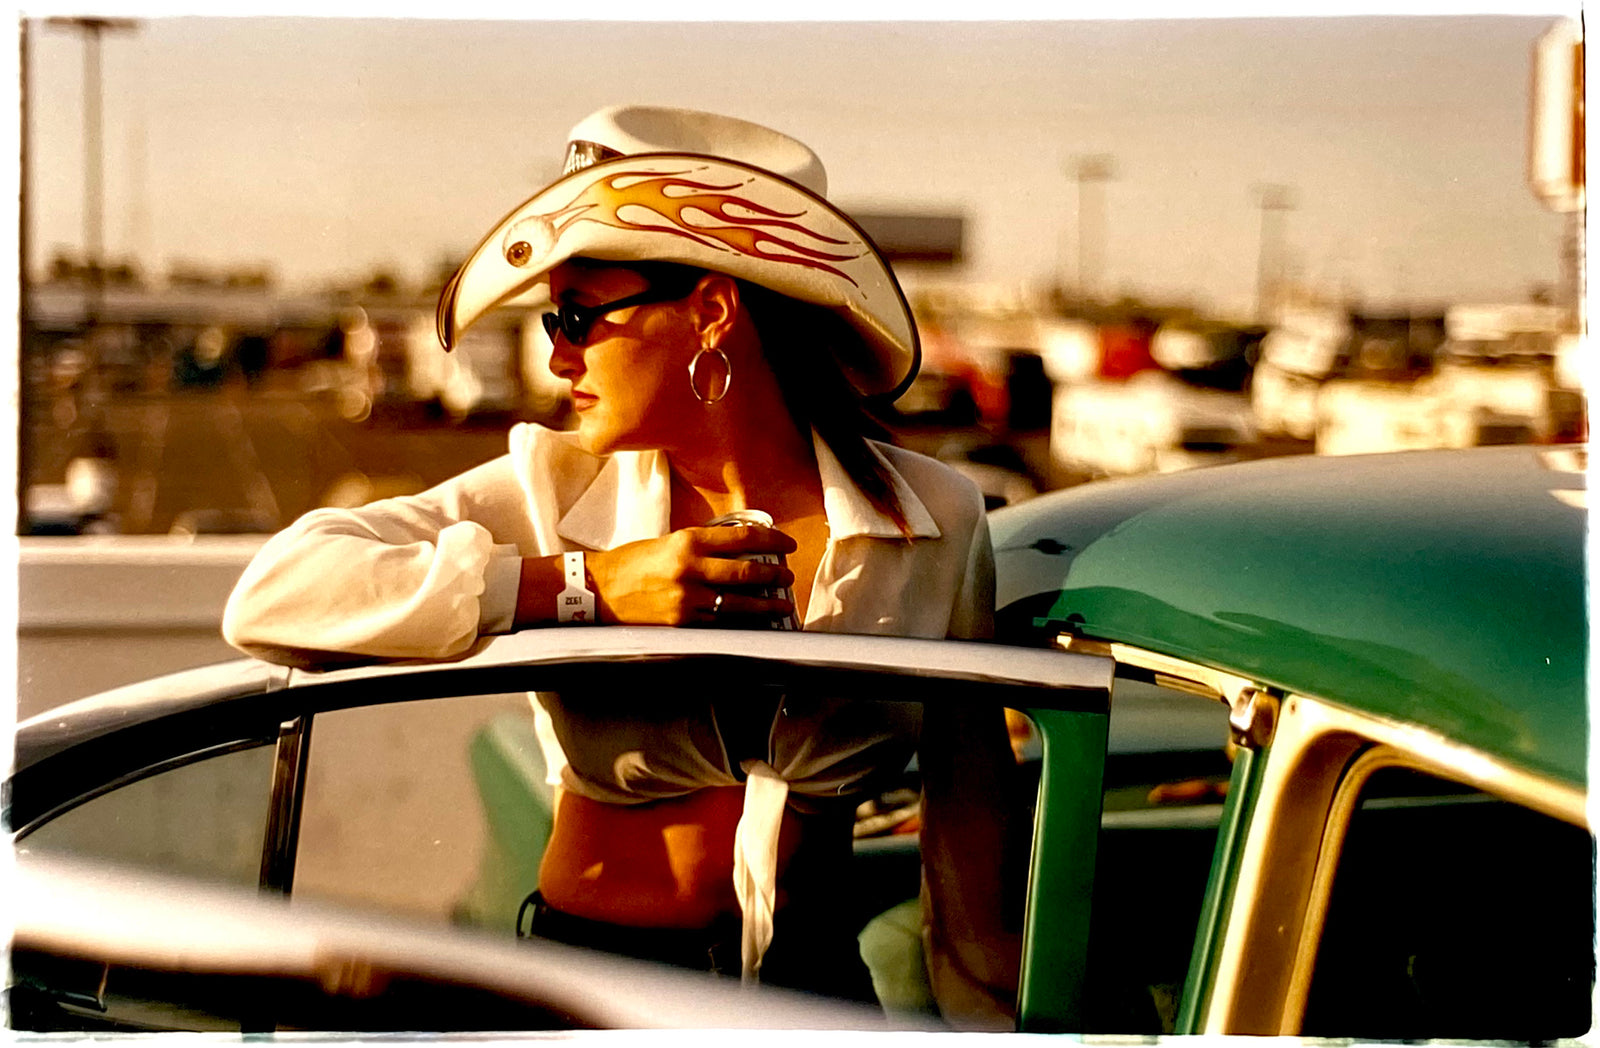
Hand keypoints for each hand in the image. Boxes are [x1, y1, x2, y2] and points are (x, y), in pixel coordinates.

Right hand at [586, 525, 797, 625]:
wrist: (598, 589)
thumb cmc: (633, 562)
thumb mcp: (669, 542)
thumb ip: (703, 546)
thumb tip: (739, 548)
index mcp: (687, 541)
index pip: (741, 536)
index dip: (771, 539)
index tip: (786, 543)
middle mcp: (689, 568)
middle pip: (745, 571)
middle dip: (773, 574)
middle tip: (787, 576)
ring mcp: (686, 597)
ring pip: (737, 602)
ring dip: (765, 604)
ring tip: (781, 603)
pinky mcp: (681, 621)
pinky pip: (718, 621)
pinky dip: (739, 620)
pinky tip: (752, 620)